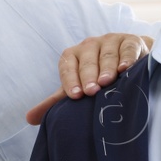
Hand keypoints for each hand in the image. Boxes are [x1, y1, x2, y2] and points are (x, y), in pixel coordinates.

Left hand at [26, 32, 151, 124]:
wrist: (129, 61)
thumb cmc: (98, 77)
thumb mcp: (77, 87)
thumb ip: (56, 102)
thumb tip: (29, 119)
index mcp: (73, 55)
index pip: (68, 66)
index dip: (70, 80)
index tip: (75, 96)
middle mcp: (90, 45)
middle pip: (87, 60)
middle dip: (88, 76)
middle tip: (91, 91)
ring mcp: (110, 41)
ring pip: (107, 55)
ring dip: (107, 68)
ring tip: (107, 82)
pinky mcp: (130, 41)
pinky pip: (128, 49)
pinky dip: (127, 58)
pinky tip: (126, 69)